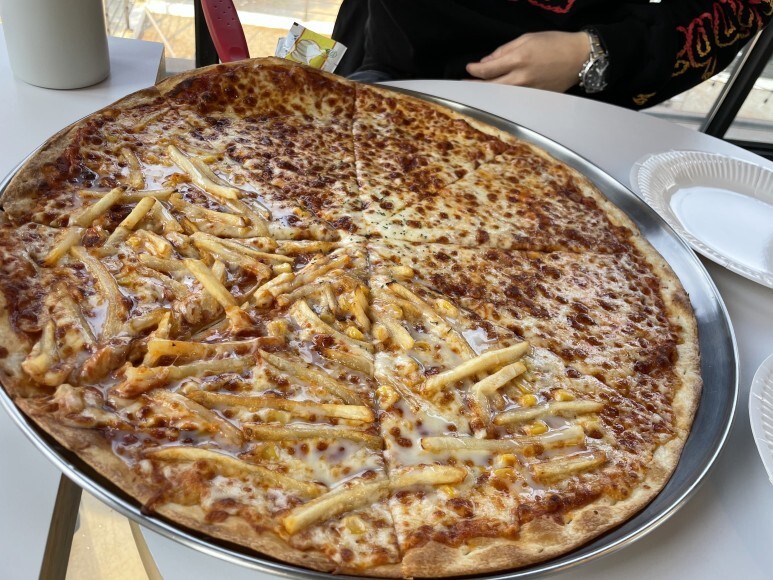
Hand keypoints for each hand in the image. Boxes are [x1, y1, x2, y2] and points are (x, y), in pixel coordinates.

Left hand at [466, 31, 590, 92]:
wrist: (580, 58)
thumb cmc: (554, 43)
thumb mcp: (527, 39)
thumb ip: (504, 50)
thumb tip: (486, 62)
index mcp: (518, 59)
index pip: (488, 69)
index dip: (475, 70)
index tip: (469, 68)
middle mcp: (521, 78)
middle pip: (490, 87)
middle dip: (475, 86)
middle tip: (464, 87)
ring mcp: (528, 92)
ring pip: (501, 97)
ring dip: (487, 95)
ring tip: (476, 94)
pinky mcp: (535, 100)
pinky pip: (514, 101)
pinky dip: (503, 100)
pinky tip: (496, 99)